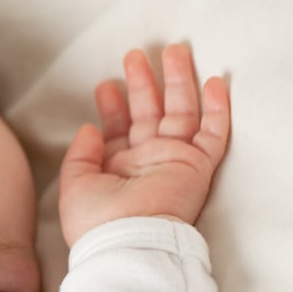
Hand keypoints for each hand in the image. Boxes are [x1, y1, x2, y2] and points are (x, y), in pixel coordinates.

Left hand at [58, 44, 229, 247]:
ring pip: (181, 113)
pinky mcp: (197, 167)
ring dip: (178, 82)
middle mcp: (147, 162)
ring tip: (174, 49)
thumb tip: (89, 129)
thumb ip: (80, 155)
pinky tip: (215, 82)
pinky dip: (217, 109)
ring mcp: (174, 161)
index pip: (119, 130)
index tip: (106, 86)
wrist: (128, 242)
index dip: (113, 106)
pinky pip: (214, 134)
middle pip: (150, 113)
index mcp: (118, 168)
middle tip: (136, 55)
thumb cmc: (96, 221)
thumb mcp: (75, 186)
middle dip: (144, 83)